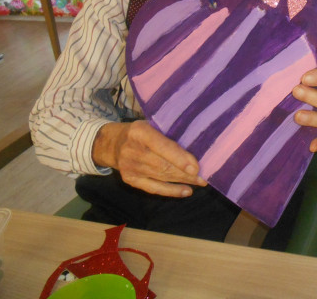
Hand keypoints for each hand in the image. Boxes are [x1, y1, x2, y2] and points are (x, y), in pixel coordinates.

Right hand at [92, 120, 206, 196]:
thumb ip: (167, 133)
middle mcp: (133, 150)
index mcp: (140, 132)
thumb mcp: (150, 124)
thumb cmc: (139, 131)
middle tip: (205, 177)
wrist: (111, 143)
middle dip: (186, 173)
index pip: (163, 147)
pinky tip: (186, 191)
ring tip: (200, 182)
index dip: (180, 158)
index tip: (196, 167)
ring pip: (162, 176)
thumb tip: (196, 144)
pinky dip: (171, 190)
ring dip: (183, 181)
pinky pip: (154, 188)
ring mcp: (130, 167)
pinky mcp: (130, 179)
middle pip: (164, 165)